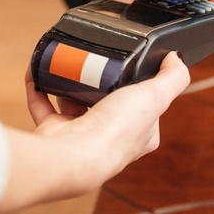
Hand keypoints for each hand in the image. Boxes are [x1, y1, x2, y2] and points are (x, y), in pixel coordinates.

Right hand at [0, 52, 188, 213]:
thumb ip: (173, 78)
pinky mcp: (55, 132)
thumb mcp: (156, 96)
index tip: (134, 68)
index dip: (142, 88)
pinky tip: (38, 71)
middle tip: (97, 60)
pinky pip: (43, 106)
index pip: (145, 108)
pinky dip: (39, 88)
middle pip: (108, 103)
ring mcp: (81, 135)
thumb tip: (175, 59)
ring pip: (75, 104)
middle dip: (102, 83)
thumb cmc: (117, 132)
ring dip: (70, 84)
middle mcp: (110, 138)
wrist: (75, 155)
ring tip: (69, 63)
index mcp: (139, 135)